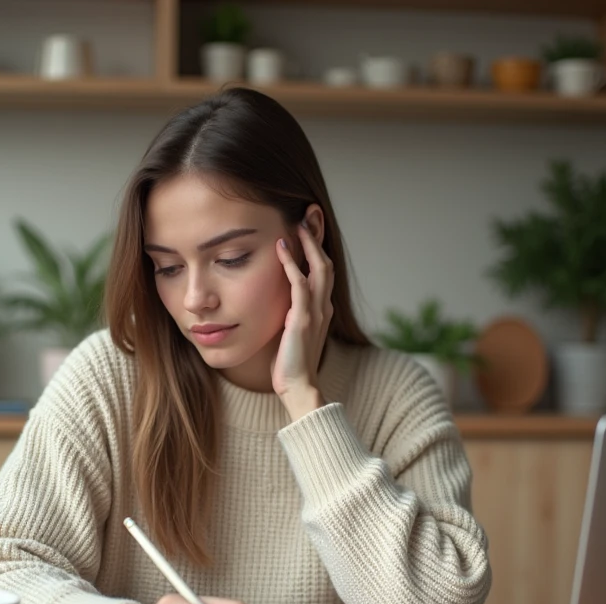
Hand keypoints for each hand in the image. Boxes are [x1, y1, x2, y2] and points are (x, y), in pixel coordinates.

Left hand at [272, 222, 333, 417]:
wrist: (297, 386)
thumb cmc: (290, 363)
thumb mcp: (293, 332)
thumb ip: (291, 314)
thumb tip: (278, 301)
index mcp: (323, 310)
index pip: (323, 271)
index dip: (318, 248)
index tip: (309, 228)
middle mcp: (324, 307)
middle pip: (326, 263)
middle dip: (318, 238)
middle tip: (310, 215)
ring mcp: (316, 312)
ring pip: (319, 268)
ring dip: (309, 244)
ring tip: (299, 224)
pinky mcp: (303, 318)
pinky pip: (300, 283)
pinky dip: (292, 263)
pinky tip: (282, 248)